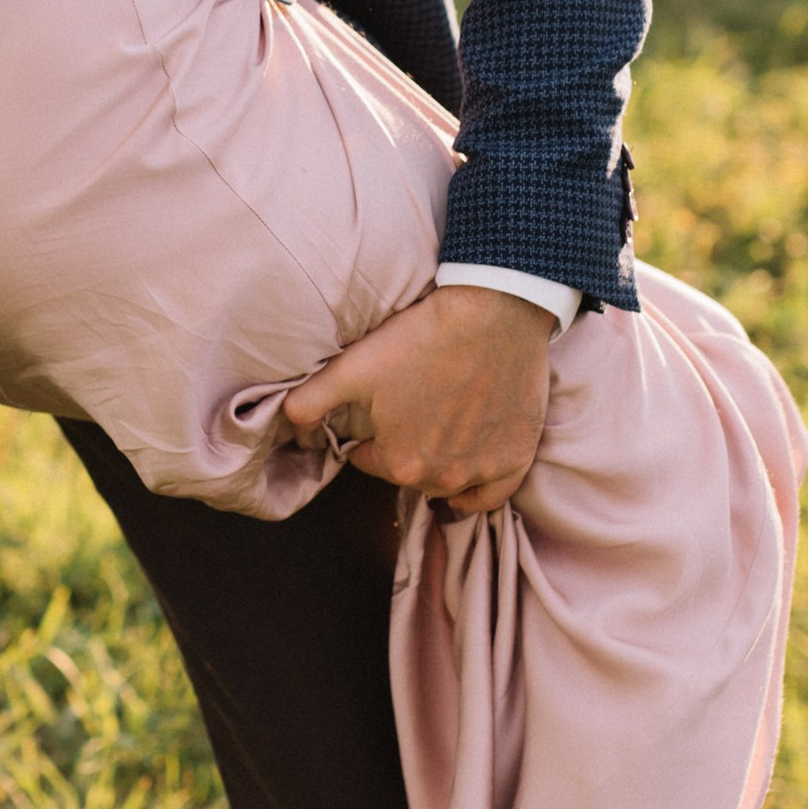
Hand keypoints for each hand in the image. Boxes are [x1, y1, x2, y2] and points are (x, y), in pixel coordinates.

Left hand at [280, 283, 554, 513]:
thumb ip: (309, 404)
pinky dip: (477, 489)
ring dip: (439, 464)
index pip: (370, 460)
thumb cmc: (421, 338)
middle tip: (413, 409)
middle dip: (405, 447)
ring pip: (448, 484)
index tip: (385, 406)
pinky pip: (491, 496)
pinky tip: (468, 470)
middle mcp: (442, 478)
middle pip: (410, 473)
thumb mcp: (352, 367)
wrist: (493, 312)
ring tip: (439, 426)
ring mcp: (483, 472)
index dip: (372, 434)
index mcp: (399, 462)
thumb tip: (291, 430)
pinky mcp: (517, 460)